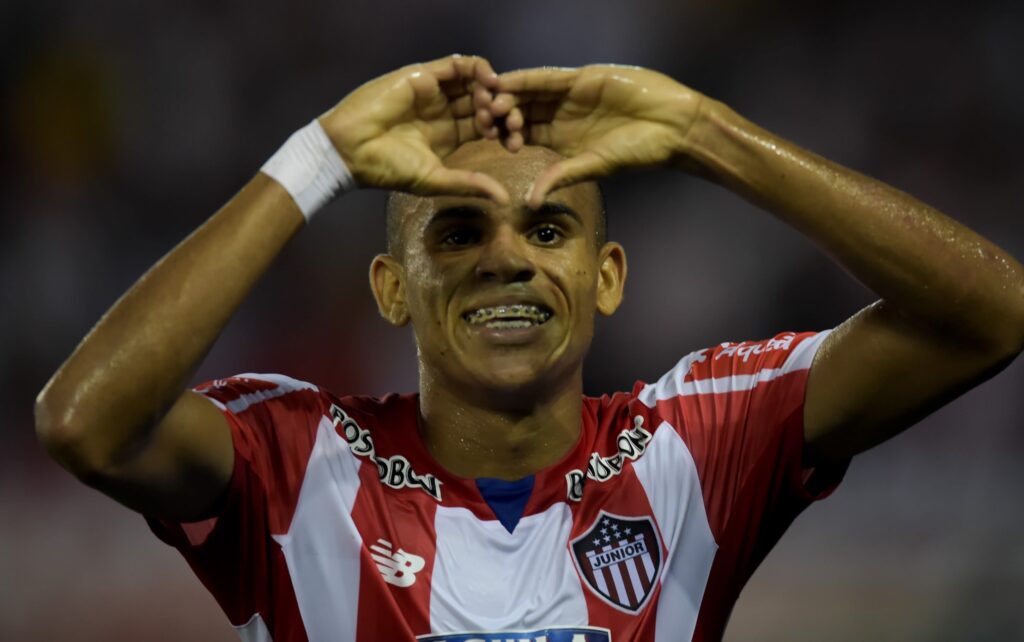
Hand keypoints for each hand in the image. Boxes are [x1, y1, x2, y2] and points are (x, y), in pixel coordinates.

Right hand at [318, 55, 508, 202]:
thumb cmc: (389, 169)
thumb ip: (470, 184)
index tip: (514, 143)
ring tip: (498, 104)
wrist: (353, 150)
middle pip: (486, 102)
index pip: (488, 126)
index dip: (505, 131)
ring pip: (476, 82)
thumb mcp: (436, 180)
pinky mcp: (425, 75)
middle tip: (511, 122)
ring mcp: (436, 92)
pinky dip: (478, 69)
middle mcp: (446, 111)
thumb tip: (504, 199)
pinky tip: (490, 82)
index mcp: (452, 135)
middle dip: (504, 110)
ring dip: (493, 90)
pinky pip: (458, 65)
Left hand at [493, 65, 704, 206]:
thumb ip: (561, 176)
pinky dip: (527, 79)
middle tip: (484, 118)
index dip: (505, 135)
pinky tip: (508, 81)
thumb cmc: (639, 151)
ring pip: (531, 93)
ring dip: (511, 96)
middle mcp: (561, 116)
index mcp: (560, 139)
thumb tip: (529, 201)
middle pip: (521, 111)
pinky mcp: (581, 78)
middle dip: (502, 114)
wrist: (671, 125)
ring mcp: (570, 96)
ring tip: (491, 101)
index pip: (524, 134)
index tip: (488, 140)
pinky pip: (548, 78)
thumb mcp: (594, 165)